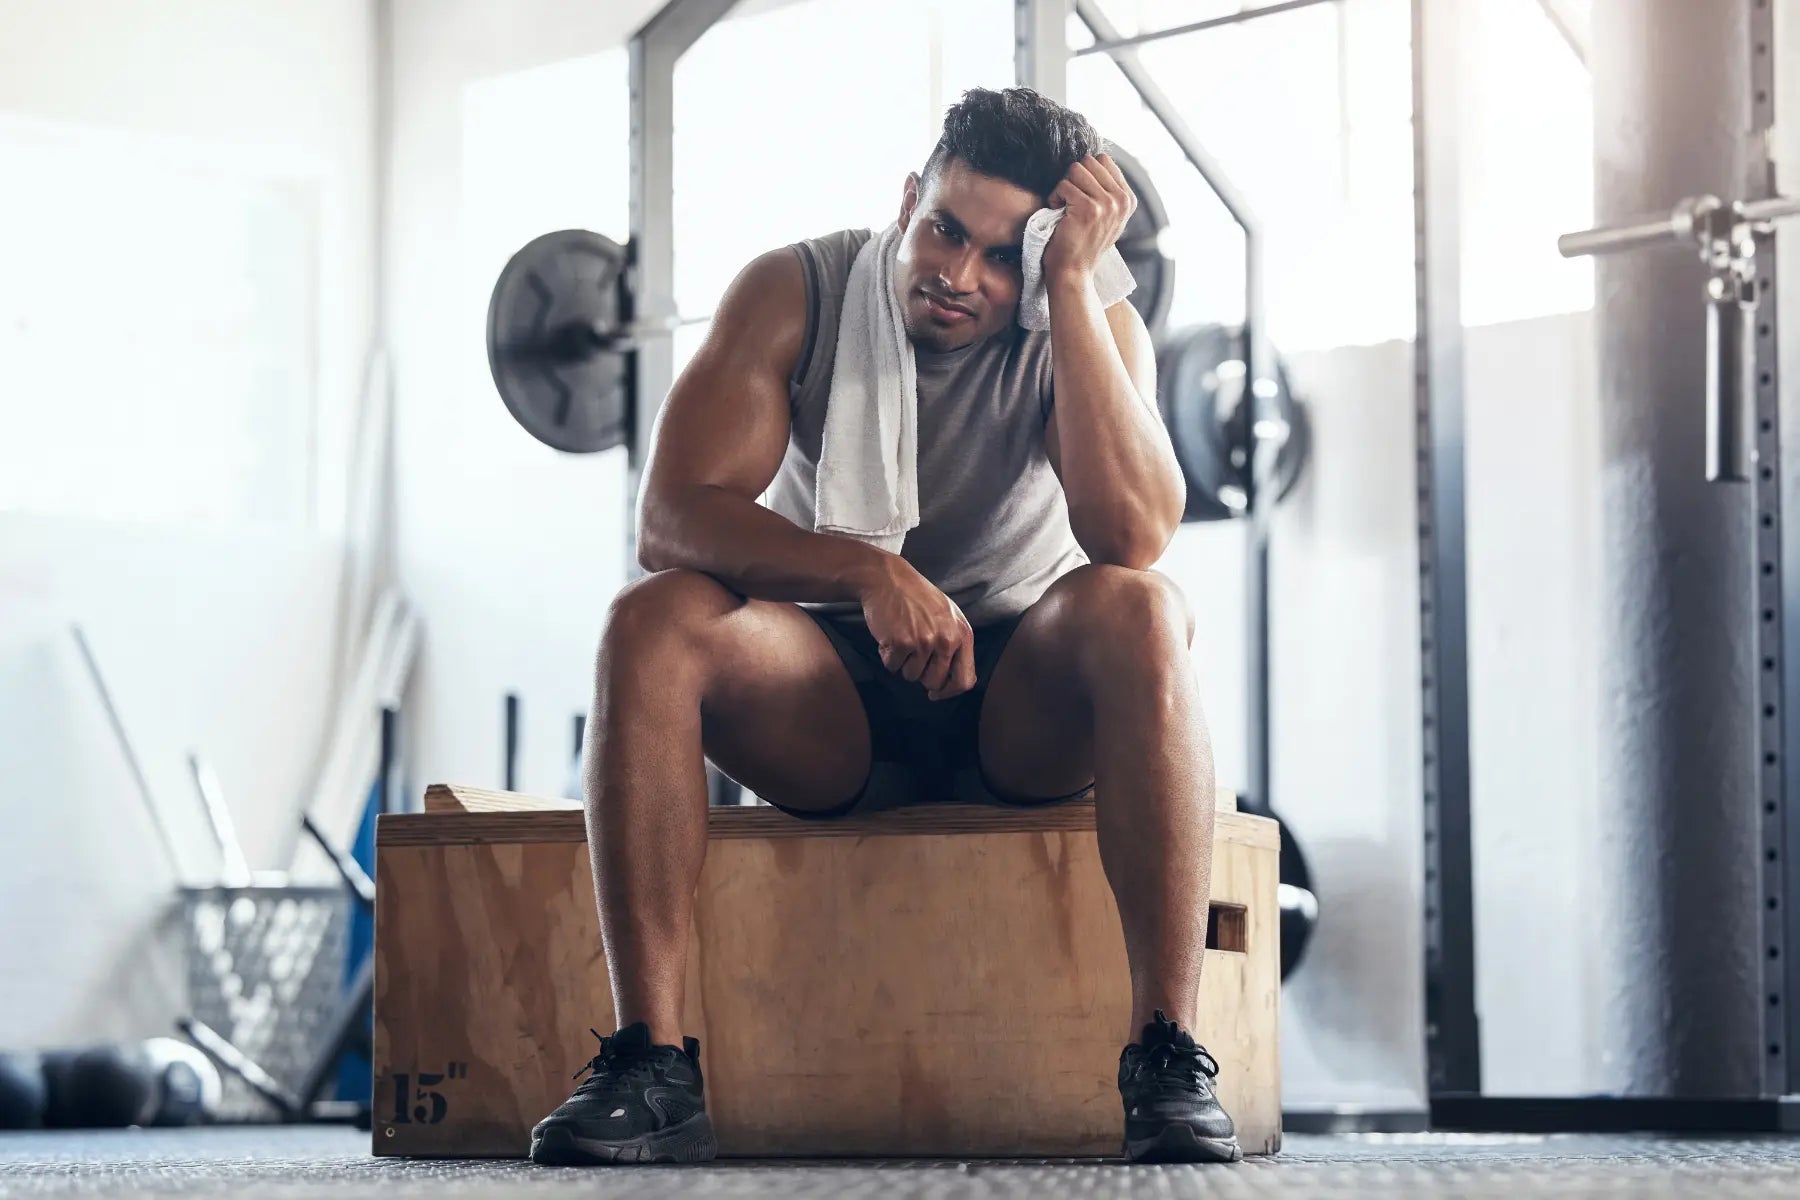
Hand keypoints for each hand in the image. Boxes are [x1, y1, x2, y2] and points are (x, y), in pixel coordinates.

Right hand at [859, 557, 976, 701]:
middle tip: (912, 655)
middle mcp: (947, 639)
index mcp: (962, 634)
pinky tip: (889, 634)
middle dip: (920, 675)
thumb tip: (954, 681)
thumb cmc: (916, 597)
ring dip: (902, 663)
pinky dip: (887, 655)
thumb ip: (955, 644)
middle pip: (934, 683)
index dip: (949, 692)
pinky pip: (892, 667)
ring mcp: (924, 641)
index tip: (936, 693)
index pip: (965, 679)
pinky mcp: (901, 643)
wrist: (887, 578)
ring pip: (911, 676)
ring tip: (902, 637)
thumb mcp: (948, 616)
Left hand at [1039, 151, 1136, 287]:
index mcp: (1128, 199)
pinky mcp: (1088, 208)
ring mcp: (1107, 204)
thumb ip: (1109, 191)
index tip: (1081, 196)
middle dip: (1074, 179)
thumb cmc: (1082, 244)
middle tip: (1070, 202)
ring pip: (1075, 170)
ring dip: (1064, 187)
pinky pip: (1064, 184)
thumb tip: (1097, 159)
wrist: (1073, 273)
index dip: (1085, 174)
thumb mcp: (1107, 217)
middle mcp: (1121, 200)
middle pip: (1089, 161)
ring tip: (1065, 208)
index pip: (1104, 160)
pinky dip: (1055, 198)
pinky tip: (1059, 214)